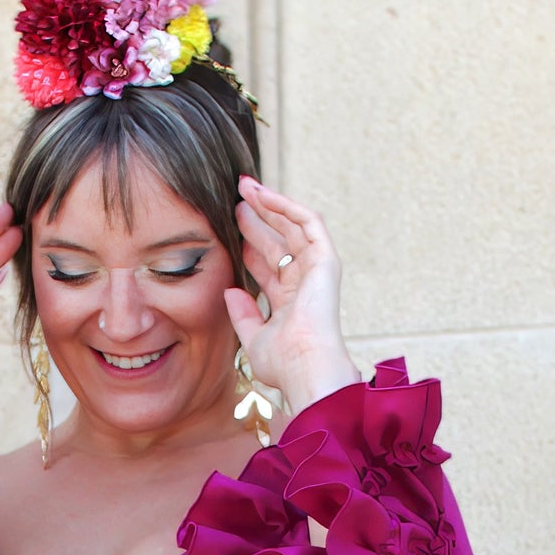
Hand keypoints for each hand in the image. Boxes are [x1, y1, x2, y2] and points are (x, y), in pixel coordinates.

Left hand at [227, 180, 358, 415]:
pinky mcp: (325, 259)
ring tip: (245, 187)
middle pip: (278, 241)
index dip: (249, 244)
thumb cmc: (283, 363)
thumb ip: (243, 315)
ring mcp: (316, 269)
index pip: (268, 265)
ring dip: (269, 205)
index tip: (229, 228)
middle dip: (257, 218)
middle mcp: (304, 282)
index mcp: (290, 302)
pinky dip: (286, 206)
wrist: (305, 367)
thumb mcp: (254, 338)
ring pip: (291, 226)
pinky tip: (263, 195)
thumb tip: (230, 292)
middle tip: (235, 199)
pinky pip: (306, 222)